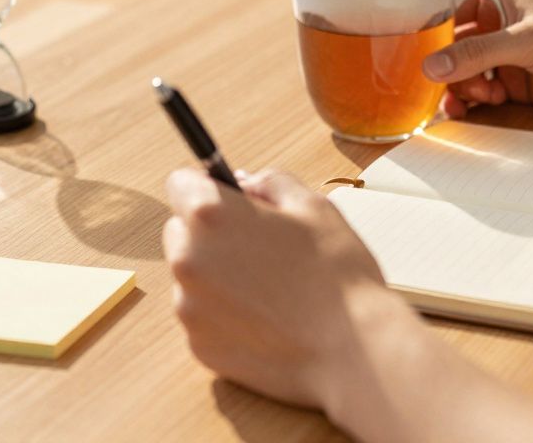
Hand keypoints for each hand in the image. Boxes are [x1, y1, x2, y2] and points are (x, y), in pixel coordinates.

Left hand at [162, 168, 405, 408]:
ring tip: (270, 286)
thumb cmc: (338, 275)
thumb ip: (271, 182)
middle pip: (180, 230)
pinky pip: (203, 316)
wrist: (352, 351)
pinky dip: (224, 312)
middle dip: (210, 232)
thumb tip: (245, 184)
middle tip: (260, 245)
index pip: (181, 183)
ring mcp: (189, 307)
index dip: (209, 187)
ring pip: (191, 276)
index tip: (231, 199)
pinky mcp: (199, 345)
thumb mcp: (314, 207)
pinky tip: (266, 316)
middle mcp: (187, 260)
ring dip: (216, 273)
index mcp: (211, 216)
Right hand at [424, 0, 532, 117]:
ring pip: (464, 72)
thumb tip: (430, 67)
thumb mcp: (530, 42)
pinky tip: (479, 108)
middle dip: (445, 68)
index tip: (413, 57)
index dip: (428, 33)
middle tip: (448, 88)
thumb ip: (479, 54)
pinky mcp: (520, 82)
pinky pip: (484, 92)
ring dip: (460, 88)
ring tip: (472, 100)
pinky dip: (475, 102)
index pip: (447, 9)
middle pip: (451, 45)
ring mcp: (509, 54)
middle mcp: (500, 21)